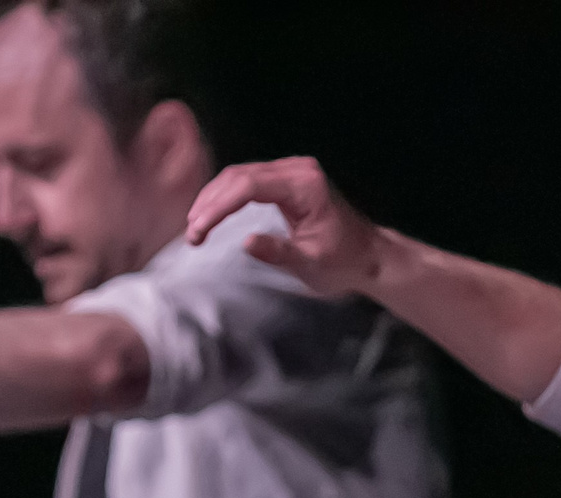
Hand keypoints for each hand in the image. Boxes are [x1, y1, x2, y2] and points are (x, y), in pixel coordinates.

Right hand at [185, 157, 386, 297]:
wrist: (368, 256)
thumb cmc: (343, 263)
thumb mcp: (311, 265)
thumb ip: (279, 253)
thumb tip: (246, 242)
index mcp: (306, 186)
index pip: (249, 187)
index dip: (219, 207)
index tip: (199, 231)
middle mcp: (298, 170)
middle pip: (240, 176)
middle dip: (210, 203)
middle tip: (192, 234)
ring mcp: (293, 171)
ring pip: (240, 175)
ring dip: (214, 199)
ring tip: (195, 228)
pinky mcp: (287, 179)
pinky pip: (249, 181)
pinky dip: (227, 197)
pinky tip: (212, 215)